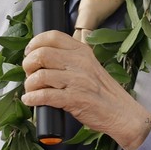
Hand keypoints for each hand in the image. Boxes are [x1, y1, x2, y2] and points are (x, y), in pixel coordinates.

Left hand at [21, 31, 150, 149]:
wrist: (122, 113)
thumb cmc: (104, 92)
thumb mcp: (90, 66)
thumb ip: (71, 59)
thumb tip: (42, 58)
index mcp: (82, 52)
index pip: (52, 36)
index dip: (35, 43)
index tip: (29, 52)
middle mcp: (79, 63)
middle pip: (41, 54)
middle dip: (28, 65)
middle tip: (28, 74)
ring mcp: (77, 81)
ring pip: (40, 76)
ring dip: (29, 84)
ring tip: (30, 90)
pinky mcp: (74, 99)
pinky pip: (45, 96)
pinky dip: (32, 98)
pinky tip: (30, 100)